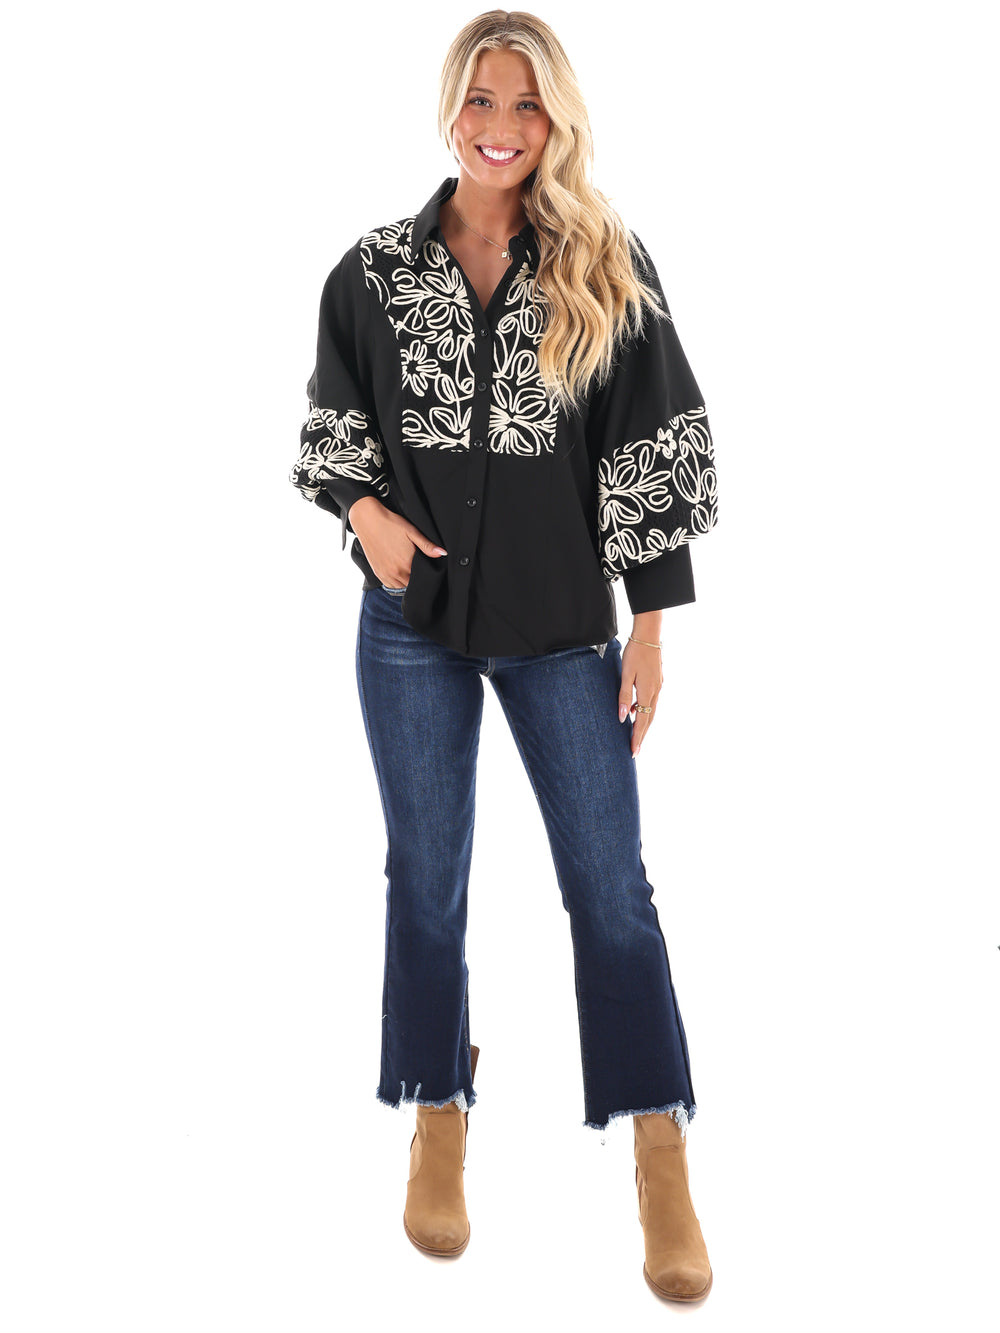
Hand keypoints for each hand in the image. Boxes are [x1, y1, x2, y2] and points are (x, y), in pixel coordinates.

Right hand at [348, 496, 446, 587]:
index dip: (425, 574)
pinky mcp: (377, 572)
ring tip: (408, 570)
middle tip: (417, 567)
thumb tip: (442, 554)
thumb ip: (427, 546)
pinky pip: (389, 585)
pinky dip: (395, 582)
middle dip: (416, 578)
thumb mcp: (412, 532)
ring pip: (401, 587)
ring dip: (406, 581)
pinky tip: (398, 572)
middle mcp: (395, 572)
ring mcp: (385, 573)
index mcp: (406, 564)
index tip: (426, 568)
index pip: (421, 578)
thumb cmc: (390, 524)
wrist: (368, 520)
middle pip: (411, 584)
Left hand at [619, 624, 662, 757]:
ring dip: (644, 724)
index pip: (642, 721)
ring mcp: (658, 686)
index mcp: (647, 692)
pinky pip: (651, 701)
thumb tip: (623, 717)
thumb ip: (624, 696)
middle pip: (649, 719)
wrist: (648, 636)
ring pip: (651, 711)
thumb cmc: (634, 653)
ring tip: (635, 736)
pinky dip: (645, 710)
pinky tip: (636, 710)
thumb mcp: (625, 674)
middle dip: (642, 735)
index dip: (637, 737)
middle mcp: (655, 692)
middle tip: (635, 750)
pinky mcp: (657, 681)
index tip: (634, 751)